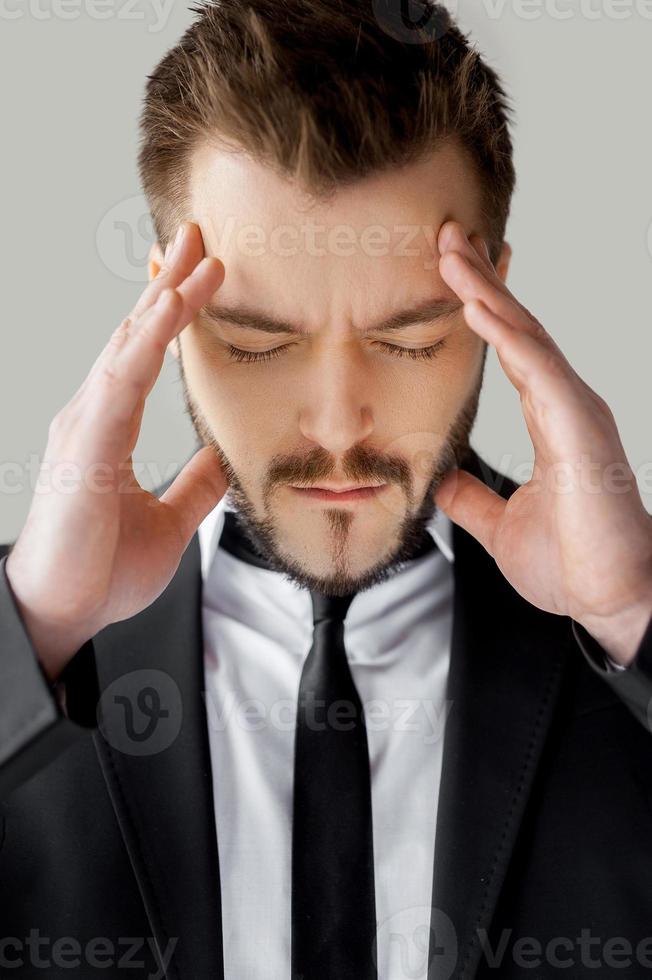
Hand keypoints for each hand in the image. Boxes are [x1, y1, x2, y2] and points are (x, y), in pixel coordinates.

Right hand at [6, 222, 226, 681]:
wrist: (60, 613)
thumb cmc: (100, 570)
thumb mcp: (170, 521)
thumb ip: (196, 486)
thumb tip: (226, 455)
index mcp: (111, 428)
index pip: (143, 356)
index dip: (167, 312)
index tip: (195, 275)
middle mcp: (95, 415)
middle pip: (135, 336)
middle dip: (168, 283)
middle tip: (198, 237)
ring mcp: (85, 424)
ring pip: (130, 347)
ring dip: (166, 299)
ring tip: (199, 257)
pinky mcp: (86, 444)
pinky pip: (123, 381)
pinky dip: (149, 341)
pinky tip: (171, 310)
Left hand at [434, 221, 651, 666]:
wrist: (610, 603)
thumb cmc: (570, 563)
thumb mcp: (499, 524)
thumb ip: (470, 497)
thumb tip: (441, 478)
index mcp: (548, 418)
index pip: (510, 348)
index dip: (480, 306)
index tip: (447, 271)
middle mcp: (564, 405)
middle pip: (518, 328)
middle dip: (481, 280)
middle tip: (445, 237)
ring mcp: (576, 414)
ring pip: (529, 338)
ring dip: (488, 293)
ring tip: (453, 256)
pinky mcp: (583, 431)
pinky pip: (541, 372)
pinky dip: (509, 337)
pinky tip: (477, 309)